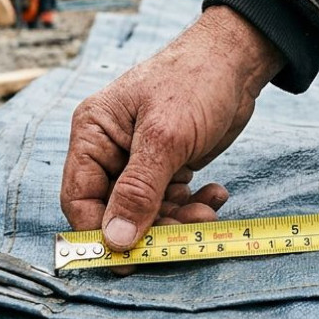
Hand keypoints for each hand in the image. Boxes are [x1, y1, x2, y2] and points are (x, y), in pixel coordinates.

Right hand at [61, 6, 284, 252]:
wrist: (238, 60)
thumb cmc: (194, 82)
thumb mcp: (166, 138)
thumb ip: (139, 190)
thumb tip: (114, 240)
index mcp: (93, 135)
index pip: (79, 198)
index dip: (99, 232)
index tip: (128, 258)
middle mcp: (110, 150)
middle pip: (115, 211)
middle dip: (150, 227)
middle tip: (184, 239)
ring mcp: (139, 159)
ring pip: (147, 211)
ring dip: (178, 219)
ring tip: (209, 213)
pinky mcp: (168, 165)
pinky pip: (171, 201)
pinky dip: (193, 205)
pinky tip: (216, 194)